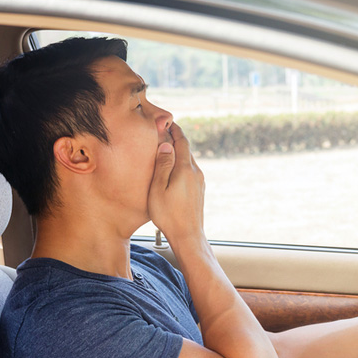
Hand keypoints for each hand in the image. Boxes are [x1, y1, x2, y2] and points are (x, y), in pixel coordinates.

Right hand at [147, 124, 205, 242]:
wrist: (188, 236)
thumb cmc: (168, 215)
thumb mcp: (158, 188)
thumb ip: (162, 165)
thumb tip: (166, 145)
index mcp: (186, 169)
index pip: (182, 142)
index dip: (175, 130)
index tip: (168, 121)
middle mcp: (196, 173)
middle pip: (186, 150)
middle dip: (175, 139)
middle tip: (163, 131)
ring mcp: (199, 182)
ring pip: (188, 161)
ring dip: (178, 153)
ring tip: (165, 149)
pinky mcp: (199, 191)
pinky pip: (190, 171)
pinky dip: (181, 165)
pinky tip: (172, 170)